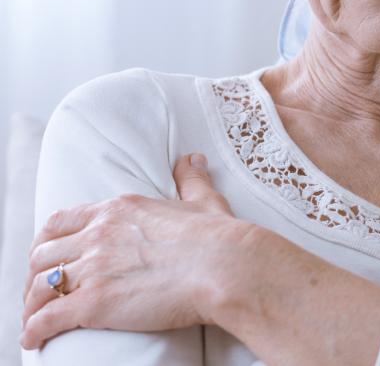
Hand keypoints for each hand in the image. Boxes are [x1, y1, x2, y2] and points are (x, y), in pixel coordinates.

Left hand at [20, 154, 252, 349]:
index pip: (61, 222)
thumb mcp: (203, 201)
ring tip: (35, 319)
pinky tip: (34, 340)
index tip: (49, 256)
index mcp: (119, 210)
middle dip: (36, 275)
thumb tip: (191, 159)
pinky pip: (47, 319)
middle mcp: (99, 235)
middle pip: (43, 254)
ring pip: (40, 286)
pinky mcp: (94, 303)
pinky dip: (34, 331)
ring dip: (32, 304)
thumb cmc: (221, 238)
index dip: (48, 241)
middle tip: (41, 292)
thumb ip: (190, 180)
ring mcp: (95, 268)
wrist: (227, 268)